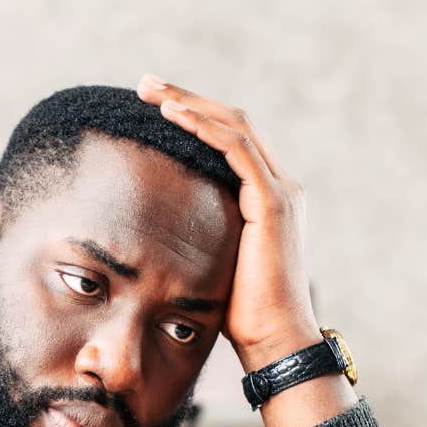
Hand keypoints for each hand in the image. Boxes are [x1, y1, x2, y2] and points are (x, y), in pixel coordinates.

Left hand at [135, 74, 320, 370]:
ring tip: (150, 92)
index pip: (230, 139)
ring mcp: (280, 191)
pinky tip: (172, 116)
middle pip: (232, 121)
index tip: (154, 106)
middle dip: (187, 98)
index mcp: (268, 196)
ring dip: (189, 103)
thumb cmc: (242, 315)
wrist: (274, 341)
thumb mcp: (214, 261)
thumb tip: (163, 232)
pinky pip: (236, 149)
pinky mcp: (273, 203)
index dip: (193, 116)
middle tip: (146, 85)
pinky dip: (203, 127)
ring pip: (233, 125)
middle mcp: (280, 185)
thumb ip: (202, 235)